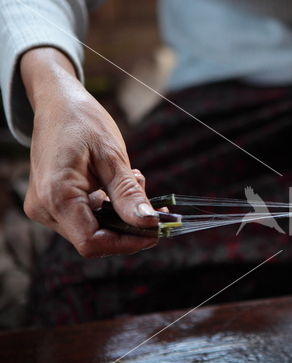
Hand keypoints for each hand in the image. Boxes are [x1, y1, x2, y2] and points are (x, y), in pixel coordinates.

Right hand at [21, 48, 158, 256]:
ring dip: (122, 216)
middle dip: (130, 227)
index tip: (158, 231)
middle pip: (94, 239)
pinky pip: (87, 218)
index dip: (128, 243)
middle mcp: (45, 209)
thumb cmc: (82, 122)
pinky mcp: (54, 204)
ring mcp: (47, 208)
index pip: (92, 242)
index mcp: (56, 196)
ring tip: (136, 182)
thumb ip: (128, 194)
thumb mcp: (112, 156)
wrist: (58, 102)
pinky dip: (111, 209)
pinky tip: (121, 185)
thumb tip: (149, 223)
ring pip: (93, 230)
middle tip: (156, 205)